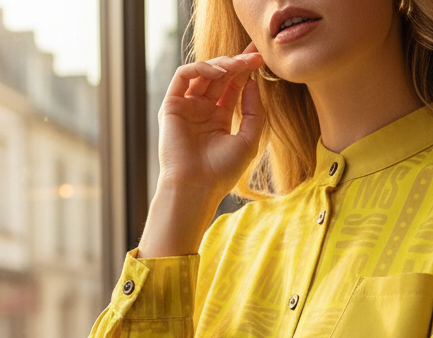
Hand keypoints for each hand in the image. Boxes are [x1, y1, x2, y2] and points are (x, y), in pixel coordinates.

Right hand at [139, 44, 265, 256]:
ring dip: (222, 65)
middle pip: (220, 77)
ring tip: (237, 65)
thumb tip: (253, 82)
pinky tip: (217, 72)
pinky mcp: (172, 105)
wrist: (196, 187)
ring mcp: (186, 106)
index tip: (260, 59)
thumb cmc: (221, 172)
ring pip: (203, 73)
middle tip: (254, 54)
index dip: (246, 71)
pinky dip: (200, 69)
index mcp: (219, 119)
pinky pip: (184, 76)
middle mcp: (202, 110)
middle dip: (237, 62)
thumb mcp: (248, 140)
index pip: (233, 87)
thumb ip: (253, 112)